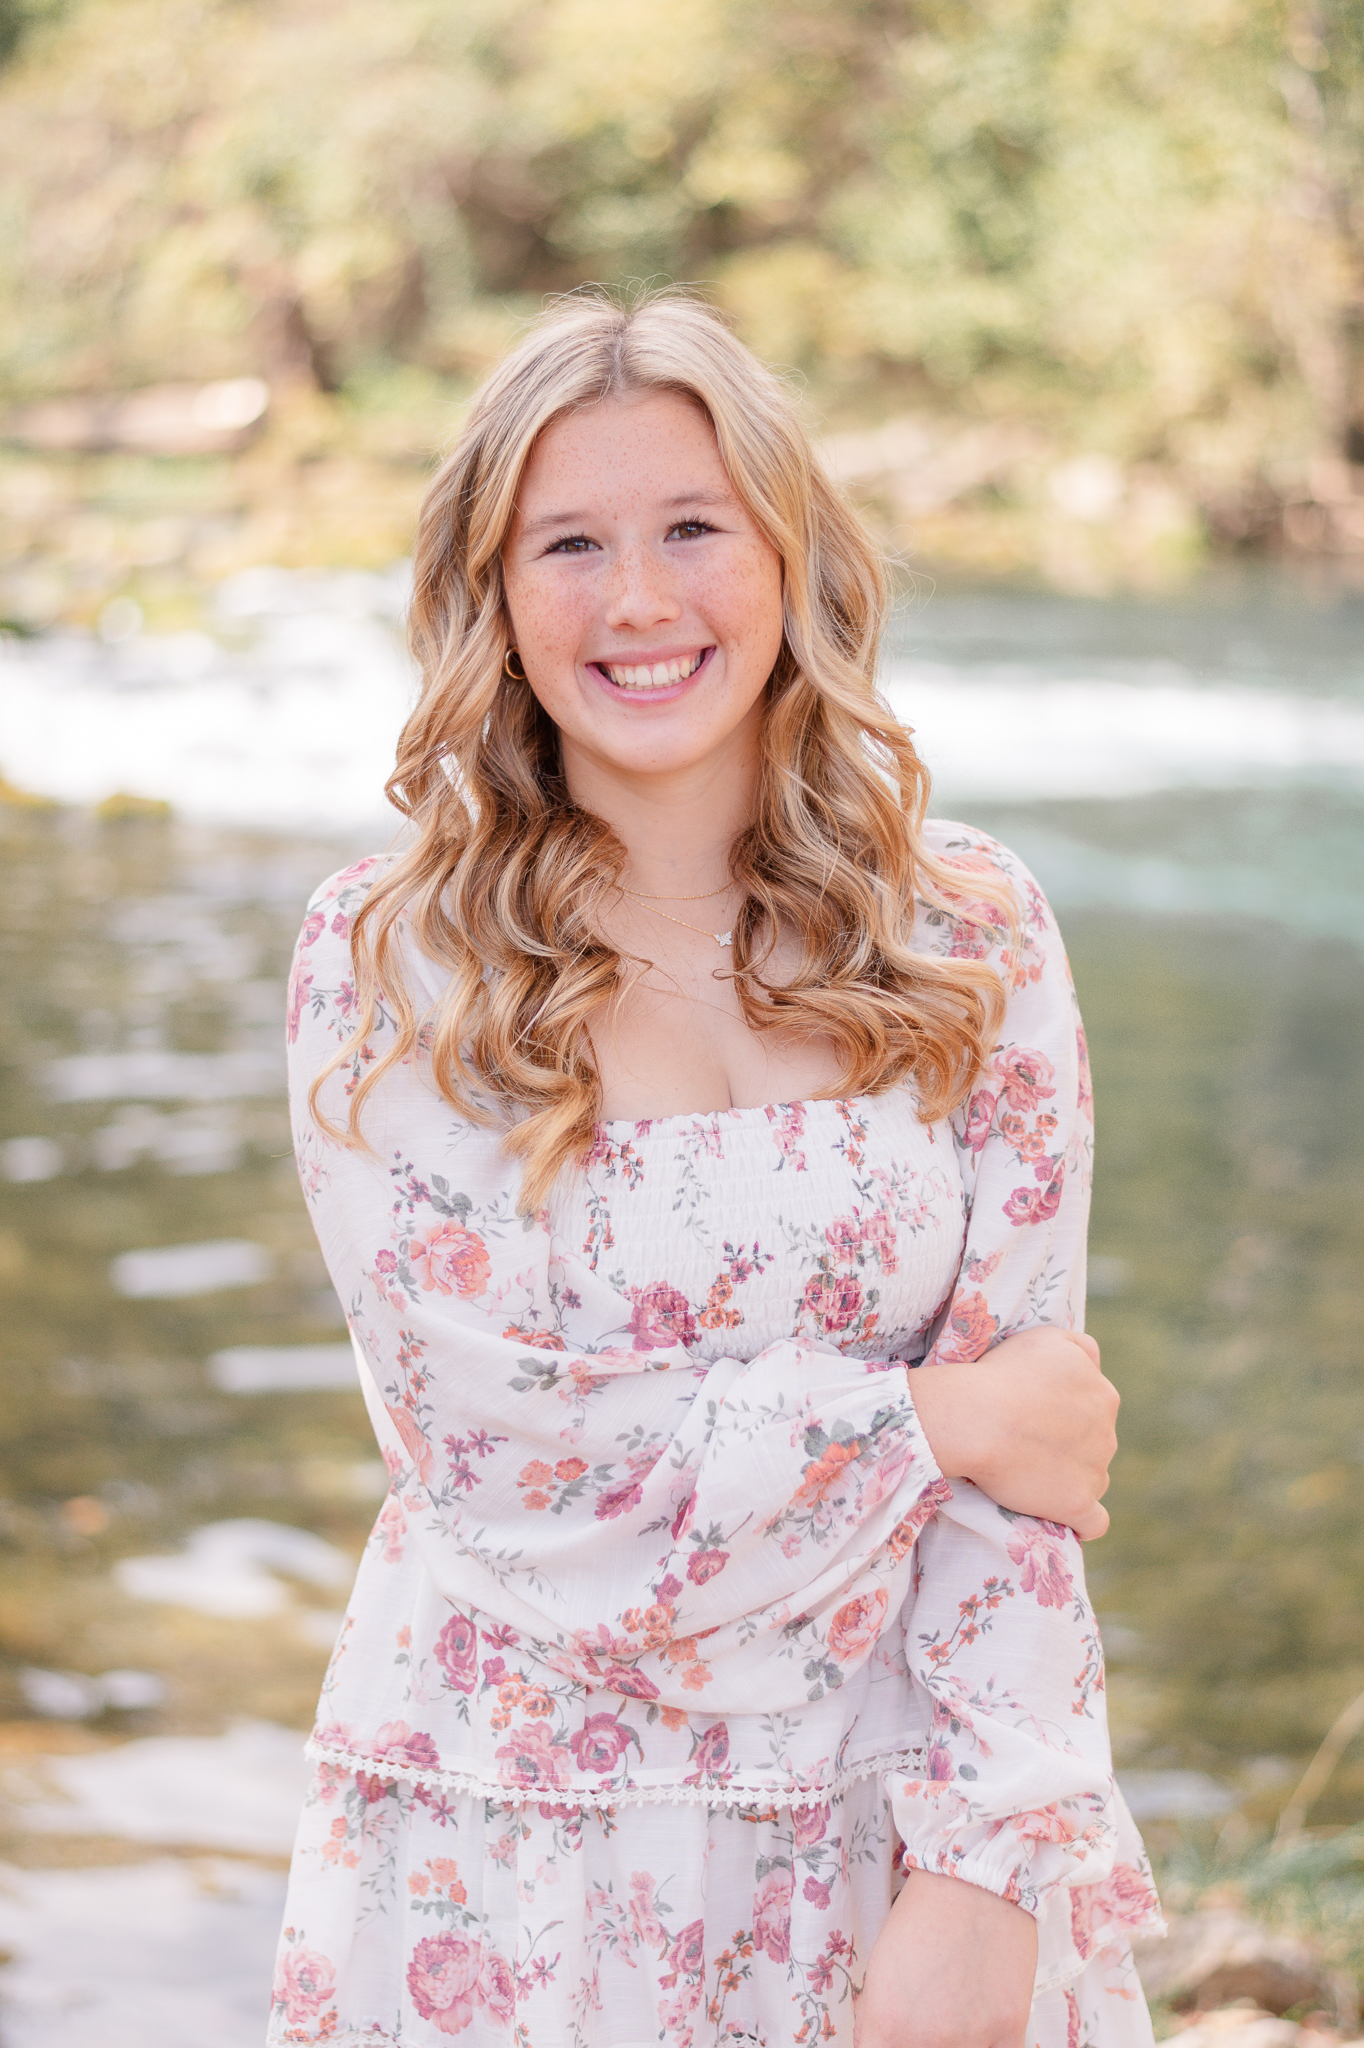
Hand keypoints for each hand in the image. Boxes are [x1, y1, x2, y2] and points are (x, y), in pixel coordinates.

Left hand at [856, 1869, 1036, 2047]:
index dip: (886, 2044)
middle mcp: (926, 2040)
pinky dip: (989, 2042)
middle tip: (929, 2014)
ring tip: (957, 2011)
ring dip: (956, 2041)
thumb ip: (878, 2021)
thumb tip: (880, 2043)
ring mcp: (971, 2040)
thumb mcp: (879, 1969)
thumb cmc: (922, 1914)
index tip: (896, 2035)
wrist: (972, 1879)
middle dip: (919, 2040)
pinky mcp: (1010, 2032)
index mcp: (886, 2025)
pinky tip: (983, 2022)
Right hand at [908, 1326, 1117, 1538]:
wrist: (977, 1418)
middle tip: (1024, 1441)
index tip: (1032, 1414)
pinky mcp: (1078, 1504)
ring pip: (1093, 1478)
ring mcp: (1096, 1471)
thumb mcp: (1046, 1338)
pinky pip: (1093, 1522)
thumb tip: (1096, 1364)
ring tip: (1029, 1474)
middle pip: (1095, 1444)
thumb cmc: (1002, 1373)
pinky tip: (1063, 1514)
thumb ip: (1082, 1348)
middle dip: (1068, 1444)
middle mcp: (1107, 1433)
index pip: (1095, 1406)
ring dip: (1070, 1477)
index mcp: (1103, 1394)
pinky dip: (1082, 1520)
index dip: (1064, 1411)